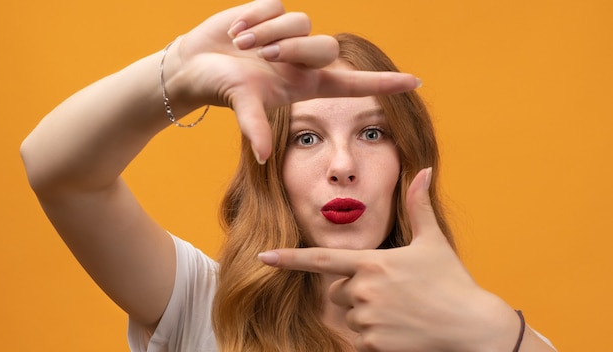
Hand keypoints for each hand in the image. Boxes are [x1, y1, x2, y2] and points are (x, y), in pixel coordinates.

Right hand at [168, 0, 419, 162]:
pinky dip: (255, 17)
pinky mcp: (275, 13)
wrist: (193, 65)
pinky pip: (278, 6)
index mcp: (305, 85)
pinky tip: (236, 31)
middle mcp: (304, 61)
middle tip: (260, 57)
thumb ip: (254, 126)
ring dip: (268, 33)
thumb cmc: (219, 89)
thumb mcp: (241, 106)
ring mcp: (291, 36)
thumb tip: (262, 155)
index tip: (416, 83)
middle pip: (326, 46)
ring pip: (301, 23)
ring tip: (241, 45)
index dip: (384, 83)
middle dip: (291, 49)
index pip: (354, 84)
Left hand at [259, 168, 518, 351]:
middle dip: (354, 291)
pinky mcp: (373, 344)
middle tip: (391, 292)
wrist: (472, 326)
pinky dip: (373, 336)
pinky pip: (359, 339)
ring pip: (348, 316)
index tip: (263, 258)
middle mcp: (364, 289)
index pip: (321, 260)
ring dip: (365, 314)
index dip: (289, 259)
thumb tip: (425, 169)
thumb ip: (419, 206)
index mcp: (373, 262)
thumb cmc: (452, 281)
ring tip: (399, 311)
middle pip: (336, 291)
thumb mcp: (433, 242)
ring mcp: (367, 318)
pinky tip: (399, 329)